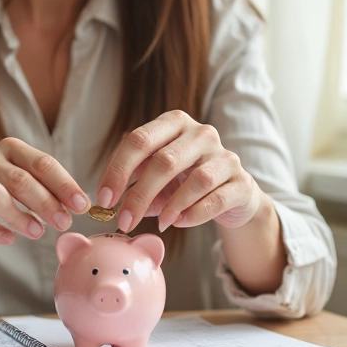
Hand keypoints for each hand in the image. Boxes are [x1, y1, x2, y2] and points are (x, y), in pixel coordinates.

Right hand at [0, 137, 90, 246]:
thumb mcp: (25, 185)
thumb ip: (49, 189)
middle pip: (20, 179)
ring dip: (20, 215)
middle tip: (64, 223)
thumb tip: (81, 204)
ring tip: (38, 232)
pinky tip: (10, 239)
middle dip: (46, 202)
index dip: (64, 184)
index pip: (41, 163)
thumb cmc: (2, 194)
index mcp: (8, 148)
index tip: (82, 205)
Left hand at [96, 110, 260, 233]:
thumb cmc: (186, 181)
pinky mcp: (242, 182)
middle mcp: (201, 133)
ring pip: (195, 180)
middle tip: (124, 221)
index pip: (139, 140)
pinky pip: (217, 198)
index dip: (117, 170)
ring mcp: (225, 156)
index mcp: (173, 123)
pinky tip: (179, 223)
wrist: (232, 195)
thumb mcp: (157, 176)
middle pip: (164, 161)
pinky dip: (194, 214)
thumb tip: (112, 200)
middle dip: (139, 195)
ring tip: (158, 223)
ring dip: (171, 206)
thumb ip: (136, 179)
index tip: (104, 198)